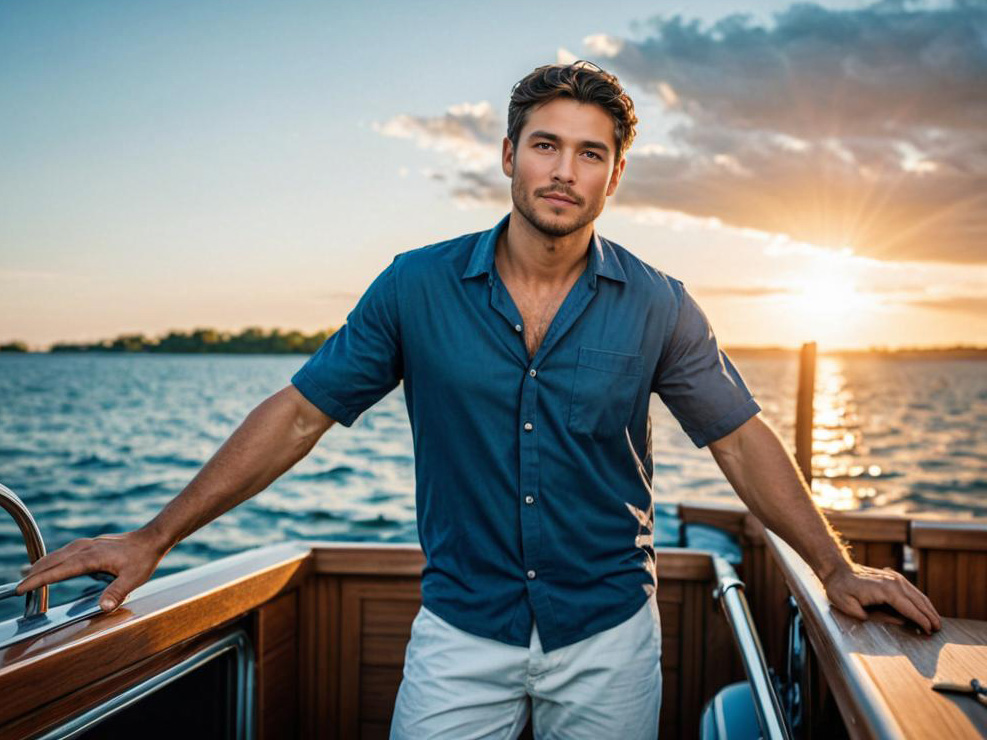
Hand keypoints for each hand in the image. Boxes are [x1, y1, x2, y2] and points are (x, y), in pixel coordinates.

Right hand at [15, 528, 170, 612]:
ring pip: (58, 554)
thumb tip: (102, 607)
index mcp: (90, 558)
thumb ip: (117, 592)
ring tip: (28, 574)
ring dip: (42, 564)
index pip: (58, 571)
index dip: (38, 580)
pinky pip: (66, 551)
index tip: (22, 587)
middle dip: (34, 573)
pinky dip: (54, 558)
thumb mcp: (133, 579)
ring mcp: (88, 544)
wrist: (153, 538)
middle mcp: (85, 549)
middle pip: (53, 561)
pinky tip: (53, 563)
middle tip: (18, 586)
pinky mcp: (92, 544)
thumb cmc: (144, 558)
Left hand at [821, 562, 941, 633]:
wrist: (837, 569)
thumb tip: (898, 622)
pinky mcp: (893, 577)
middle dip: (930, 616)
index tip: (930, 631)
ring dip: (928, 608)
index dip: (921, 621)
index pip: (910, 608)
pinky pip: (911, 590)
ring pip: (918, 595)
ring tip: (936, 622)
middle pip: (918, 601)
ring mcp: (894, 578)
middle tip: (939, 630)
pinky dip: (920, 600)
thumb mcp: (850, 607)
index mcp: (885, 590)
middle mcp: (893, 582)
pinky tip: (925, 609)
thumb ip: (874, 617)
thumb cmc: (840, 589)